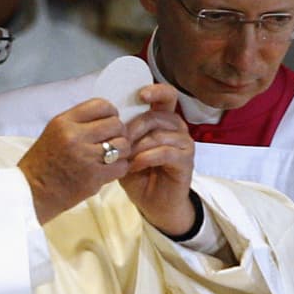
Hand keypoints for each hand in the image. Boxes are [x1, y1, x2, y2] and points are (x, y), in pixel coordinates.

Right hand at [18, 98, 129, 223]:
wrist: (32, 192)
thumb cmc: (43, 163)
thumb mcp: (54, 132)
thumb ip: (78, 123)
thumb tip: (108, 118)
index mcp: (64, 122)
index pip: (101, 105)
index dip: (111, 113)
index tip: (109, 123)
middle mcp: (75, 136)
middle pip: (116, 124)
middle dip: (119, 133)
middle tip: (113, 142)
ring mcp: (86, 157)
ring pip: (123, 145)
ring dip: (122, 151)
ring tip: (113, 157)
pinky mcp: (94, 177)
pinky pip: (122, 166)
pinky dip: (120, 168)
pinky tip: (110, 170)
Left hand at [120, 84, 196, 235]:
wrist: (154, 203)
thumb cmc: (139, 175)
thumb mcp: (125, 151)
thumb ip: (121, 134)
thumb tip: (107, 118)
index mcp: (163, 119)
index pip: (165, 95)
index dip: (155, 90)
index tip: (140, 94)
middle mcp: (177, 127)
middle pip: (156, 116)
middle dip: (133, 128)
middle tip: (118, 142)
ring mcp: (184, 143)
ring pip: (159, 134)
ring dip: (138, 146)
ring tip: (125, 158)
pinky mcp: (186, 160)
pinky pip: (165, 152)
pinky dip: (146, 158)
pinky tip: (135, 166)